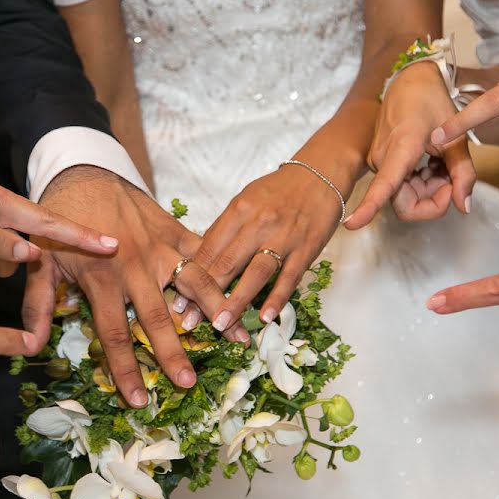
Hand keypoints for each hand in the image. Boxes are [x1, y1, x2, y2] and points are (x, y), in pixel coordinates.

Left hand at [24, 167, 245, 407]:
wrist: (83, 172)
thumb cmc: (59, 220)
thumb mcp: (42, 262)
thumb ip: (37, 304)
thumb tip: (31, 347)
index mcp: (101, 279)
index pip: (115, 334)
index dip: (127, 370)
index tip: (140, 400)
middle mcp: (135, 266)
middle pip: (159, 318)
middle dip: (174, 354)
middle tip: (190, 384)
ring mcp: (160, 246)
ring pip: (194, 283)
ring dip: (217, 312)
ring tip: (239, 339)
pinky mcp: (174, 229)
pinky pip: (202, 251)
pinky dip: (221, 272)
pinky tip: (241, 292)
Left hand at [190, 161, 348, 331]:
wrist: (320, 174)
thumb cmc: (278, 191)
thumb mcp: (245, 200)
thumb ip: (224, 229)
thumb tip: (200, 260)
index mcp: (238, 210)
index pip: (208, 248)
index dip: (191, 277)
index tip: (178, 300)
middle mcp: (259, 222)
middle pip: (226, 263)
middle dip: (205, 295)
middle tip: (190, 321)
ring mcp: (284, 236)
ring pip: (255, 273)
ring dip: (236, 302)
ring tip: (221, 324)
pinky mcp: (307, 248)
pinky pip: (289, 277)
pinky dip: (277, 298)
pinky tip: (265, 317)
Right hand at [344, 62, 473, 229]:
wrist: (411, 79)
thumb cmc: (432, 102)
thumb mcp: (457, 137)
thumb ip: (463, 173)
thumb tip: (464, 208)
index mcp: (400, 149)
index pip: (384, 186)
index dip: (367, 208)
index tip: (352, 225)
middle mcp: (382, 160)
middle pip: (405, 203)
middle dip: (433, 199)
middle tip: (452, 177)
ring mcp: (379, 162)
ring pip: (405, 195)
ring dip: (430, 188)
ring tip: (442, 162)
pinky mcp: (381, 162)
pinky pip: (401, 185)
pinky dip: (422, 180)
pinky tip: (431, 162)